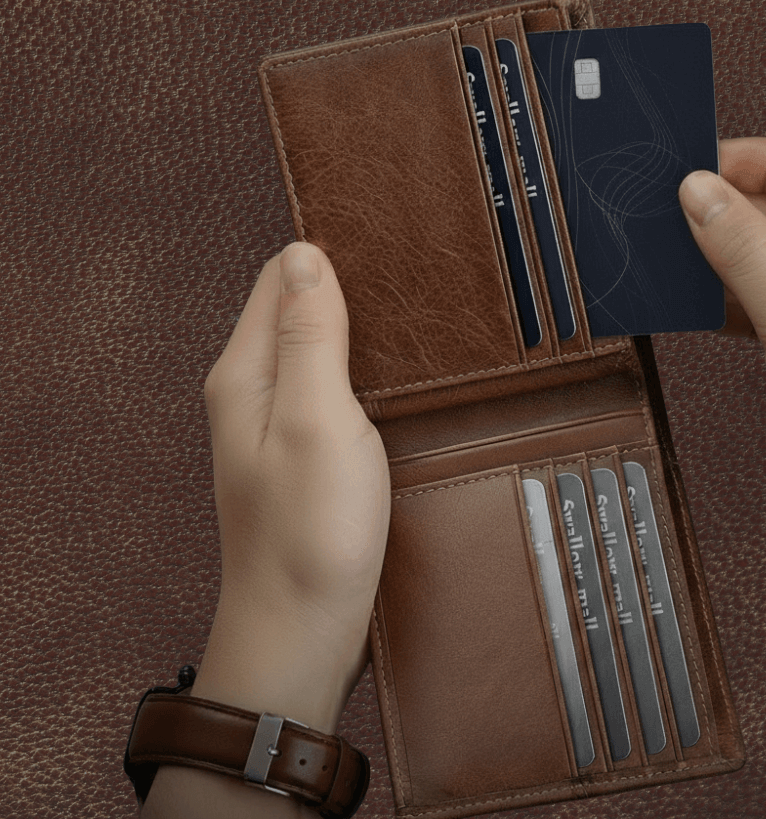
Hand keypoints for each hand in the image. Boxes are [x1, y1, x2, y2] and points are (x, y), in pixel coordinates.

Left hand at [196, 241, 390, 730]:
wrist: (302, 631)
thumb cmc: (310, 532)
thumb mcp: (317, 420)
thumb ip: (311, 336)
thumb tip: (305, 254)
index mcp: (244, 372)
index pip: (279, 277)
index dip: (328, 255)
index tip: (386, 246)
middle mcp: (252, 390)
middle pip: (296, 309)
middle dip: (346, 289)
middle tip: (409, 281)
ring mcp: (277, 424)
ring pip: (316, 349)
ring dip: (356, 332)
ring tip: (409, 321)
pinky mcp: (305, 452)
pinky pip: (329, 388)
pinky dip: (360, 372)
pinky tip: (393, 378)